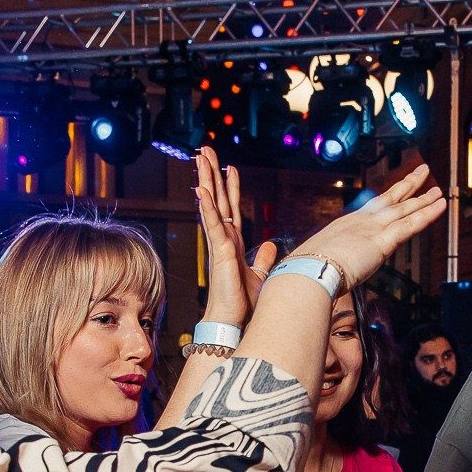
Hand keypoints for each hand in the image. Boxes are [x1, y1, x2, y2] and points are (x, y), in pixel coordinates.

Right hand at [194, 147, 277, 323]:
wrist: (232, 320)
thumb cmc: (242, 302)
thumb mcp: (259, 275)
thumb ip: (263, 259)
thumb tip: (270, 246)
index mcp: (233, 242)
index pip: (231, 207)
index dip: (230, 186)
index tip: (229, 167)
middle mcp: (224, 239)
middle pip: (217, 198)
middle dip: (212, 173)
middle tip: (205, 151)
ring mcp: (220, 243)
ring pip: (212, 204)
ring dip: (207, 180)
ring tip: (200, 158)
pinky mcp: (220, 251)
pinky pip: (212, 223)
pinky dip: (207, 206)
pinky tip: (201, 189)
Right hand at [288, 165, 446, 288]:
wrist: (309, 271)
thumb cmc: (309, 269)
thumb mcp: (320, 259)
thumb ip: (329, 259)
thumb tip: (324, 269)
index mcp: (347, 224)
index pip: (373, 208)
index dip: (388, 199)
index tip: (396, 191)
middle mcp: (362, 221)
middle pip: (391, 199)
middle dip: (408, 186)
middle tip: (421, 174)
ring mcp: (373, 228)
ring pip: (405, 209)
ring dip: (423, 199)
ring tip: (437, 190)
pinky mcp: (383, 241)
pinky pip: (411, 224)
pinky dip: (428, 214)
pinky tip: (440, 206)